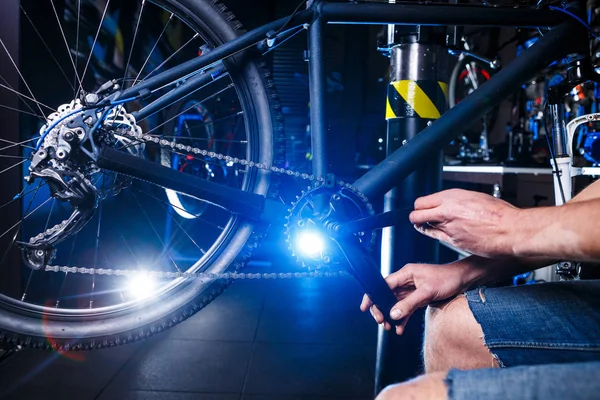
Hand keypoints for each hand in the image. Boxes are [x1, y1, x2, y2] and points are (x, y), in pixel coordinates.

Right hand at [360, 261, 477, 334]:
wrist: (464, 280)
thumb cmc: (448, 279)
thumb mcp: (427, 292)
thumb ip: (409, 303)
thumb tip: (393, 314)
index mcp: (405, 274)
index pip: (383, 284)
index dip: (372, 296)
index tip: (366, 308)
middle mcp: (406, 281)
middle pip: (386, 295)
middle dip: (382, 309)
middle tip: (381, 321)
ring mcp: (412, 289)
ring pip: (395, 303)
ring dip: (392, 315)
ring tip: (389, 327)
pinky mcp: (418, 297)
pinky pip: (406, 308)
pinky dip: (403, 318)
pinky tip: (400, 328)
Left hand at [409, 189, 519, 257]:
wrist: (511, 230)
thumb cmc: (499, 213)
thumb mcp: (475, 197)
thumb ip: (457, 200)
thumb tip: (448, 202)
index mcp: (451, 198)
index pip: (421, 202)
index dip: (420, 205)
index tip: (421, 207)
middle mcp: (447, 213)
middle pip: (416, 215)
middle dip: (416, 217)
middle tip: (418, 217)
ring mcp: (449, 229)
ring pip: (426, 228)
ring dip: (425, 227)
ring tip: (428, 225)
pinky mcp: (454, 243)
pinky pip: (439, 238)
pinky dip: (439, 235)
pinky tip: (443, 233)